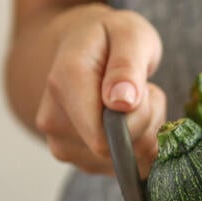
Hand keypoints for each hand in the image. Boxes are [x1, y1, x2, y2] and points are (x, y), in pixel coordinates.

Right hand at [32, 5, 164, 176]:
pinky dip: (139, 144)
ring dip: (145, 132)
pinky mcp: (81, 161)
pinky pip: (129, 166)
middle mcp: (54, 123)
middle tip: (140, 90)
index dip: (138, 117)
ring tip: (130, 101)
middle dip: (146, 122)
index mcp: (63, 86)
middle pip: (120, 150)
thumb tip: (122, 103)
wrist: (83, 48)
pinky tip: (126, 119)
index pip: (103, 136)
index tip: (140, 88)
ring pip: (129, 160)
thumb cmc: (110, 39)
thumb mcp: (129, 35)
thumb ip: (127, 66)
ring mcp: (64, 146)